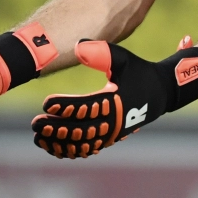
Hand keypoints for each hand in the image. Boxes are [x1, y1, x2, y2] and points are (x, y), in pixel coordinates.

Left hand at [31, 36, 197, 158]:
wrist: (161, 92)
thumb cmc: (139, 72)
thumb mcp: (123, 58)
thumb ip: (102, 52)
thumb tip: (78, 47)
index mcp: (117, 103)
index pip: (86, 108)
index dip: (65, 106)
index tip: (47, 103)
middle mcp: (115, 122)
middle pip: (81, 131)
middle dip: (56, 128)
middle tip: (35, 123)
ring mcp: (112, 134)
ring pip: (82, 145)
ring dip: (59, 143)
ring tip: (38, 137)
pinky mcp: (109, 138)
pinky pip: (87, 149)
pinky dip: (69, 150)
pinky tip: (51, 145)